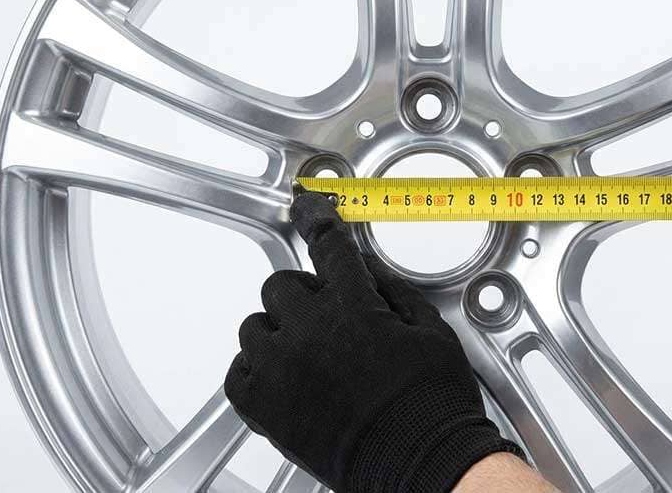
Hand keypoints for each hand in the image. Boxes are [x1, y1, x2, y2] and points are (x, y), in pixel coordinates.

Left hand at [225, 192, 523, 492]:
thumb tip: (371, 273)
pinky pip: (238, 372)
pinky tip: (283, 377)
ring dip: (279, 333)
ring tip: (308, 355)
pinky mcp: (264, 406)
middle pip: (281, 285)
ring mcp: (282, 368)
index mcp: (353, 305)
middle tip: (328, 318)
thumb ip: (395, 292)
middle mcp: (310, 330)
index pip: (329, 247)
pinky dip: (257, 371)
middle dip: (304, 295)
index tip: (309, 208)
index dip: (320, 222)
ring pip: (255, 327)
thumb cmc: (431, 405)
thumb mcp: (433, 333)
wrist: (422, 463)